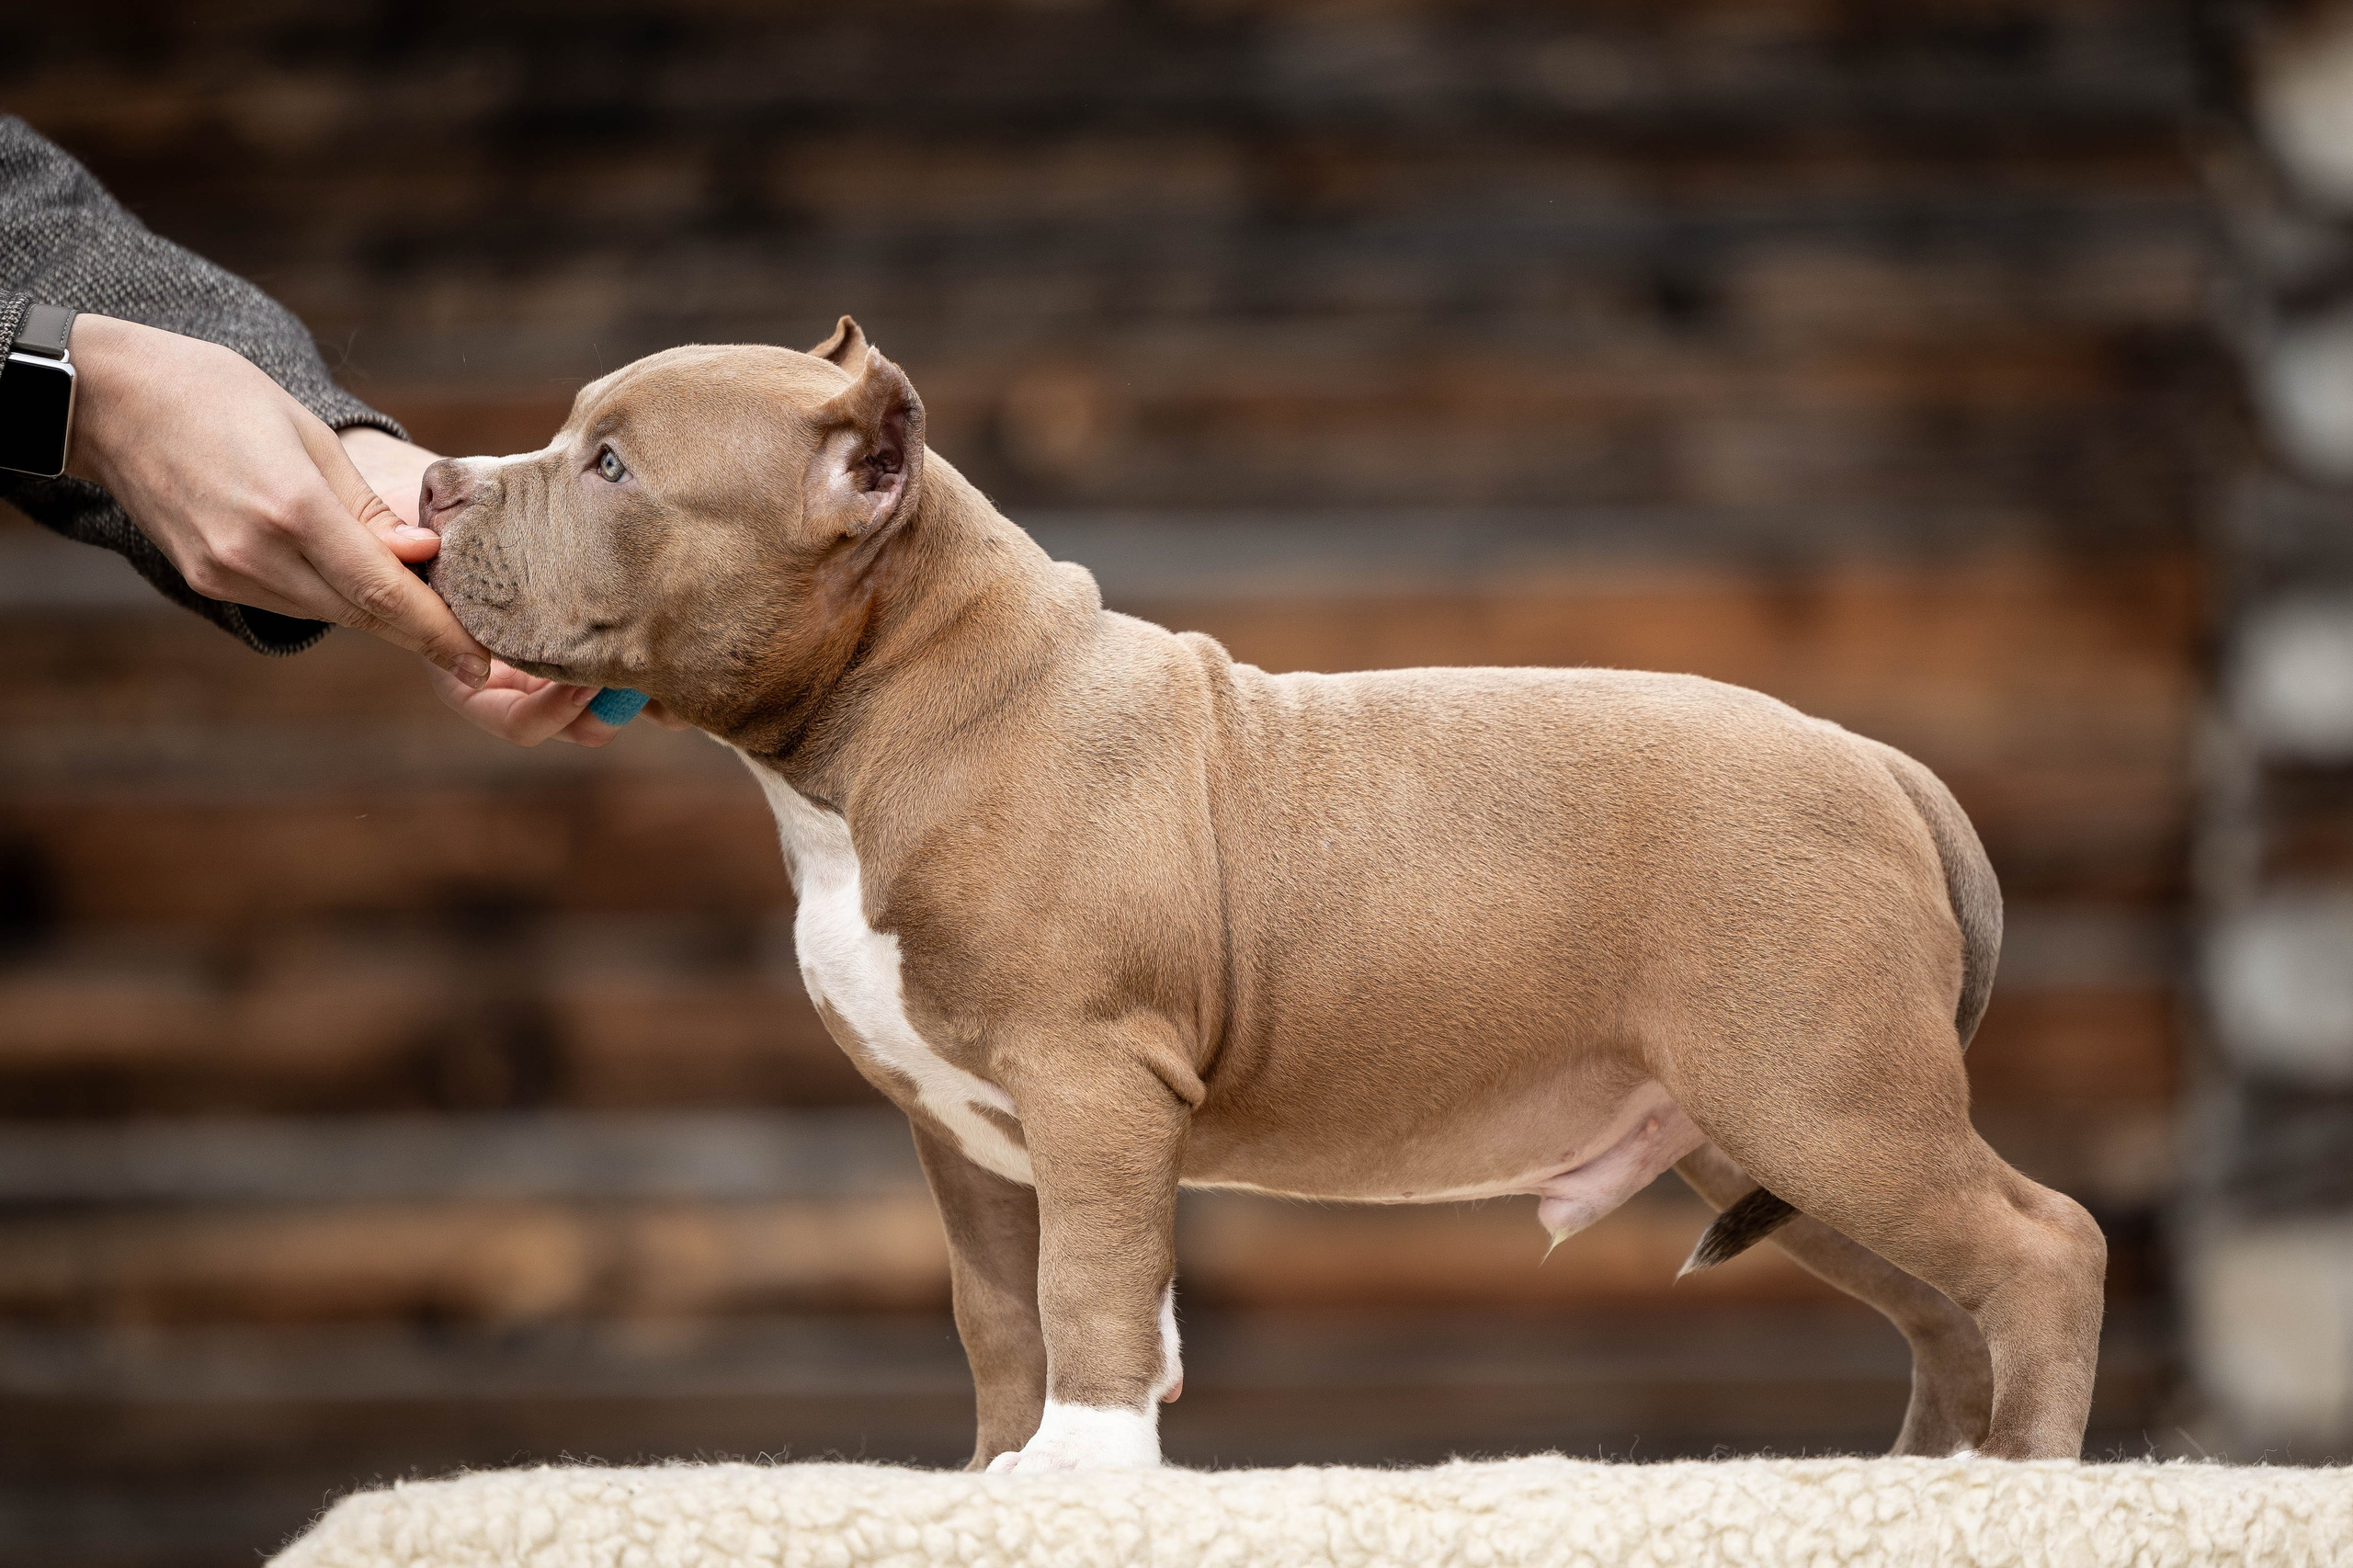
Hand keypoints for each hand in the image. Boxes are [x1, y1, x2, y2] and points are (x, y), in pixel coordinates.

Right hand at [64, 314, 489, 687]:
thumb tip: (423, 557)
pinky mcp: (206, 580)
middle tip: (476, 648)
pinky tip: (362, 586)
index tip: (482, 664)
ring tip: (430, 609)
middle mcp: (257, 554)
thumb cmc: (217, 395)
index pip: (383, 591)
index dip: (438, 632)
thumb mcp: (308, 435)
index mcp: (293, 509)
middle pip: (362, 613)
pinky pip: (291, 602)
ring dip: (380, 614)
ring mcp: (226, 573)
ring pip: (329, 613)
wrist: (109, 400)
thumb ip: (366, 508)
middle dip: (421, 631)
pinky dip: (333, 599)